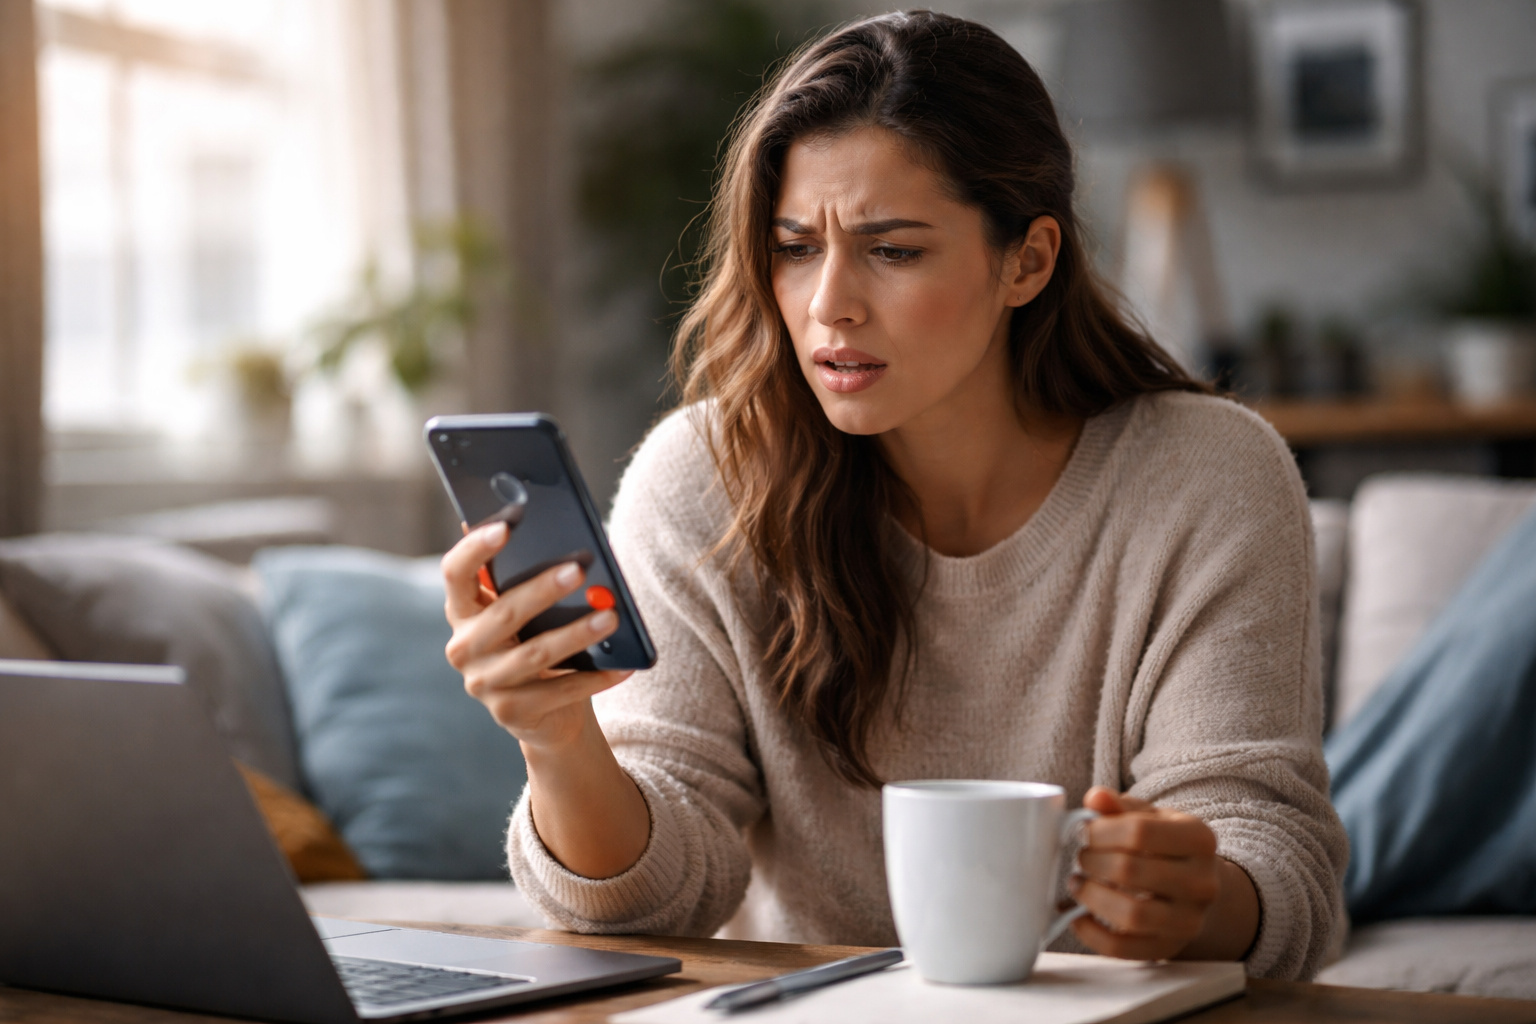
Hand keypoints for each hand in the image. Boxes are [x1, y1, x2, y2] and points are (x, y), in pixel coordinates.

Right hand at [442, 521, 632, 751]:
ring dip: (576, 634)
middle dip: (543, 590)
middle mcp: (463, 648)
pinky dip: (594, 678)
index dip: (475, 548)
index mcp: (462, 612)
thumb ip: (521, 572)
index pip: (456, 573)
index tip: (506, 525)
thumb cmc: (536, 642)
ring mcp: (482, 684)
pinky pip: (559, 692)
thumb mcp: (525, 610)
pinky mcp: (510, 713)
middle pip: (503, 613)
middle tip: (579, 570)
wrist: (546, 714)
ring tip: (611, 617)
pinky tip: (622, 666)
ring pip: (535, 655)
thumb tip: (537, 521)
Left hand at [1069, 786, 1254, 960]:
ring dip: (1091, 897)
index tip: (1082, 832)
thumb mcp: (1150, 817)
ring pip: (1130, 914)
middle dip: (1092, 862)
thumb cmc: (1165, 845)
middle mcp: (1202, 882)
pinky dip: (1092, 934)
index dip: (1100, 832)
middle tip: (1080, 858)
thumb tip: (1095, 798)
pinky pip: (1124, 949)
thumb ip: (1119, 806)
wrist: (1197, 885)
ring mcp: (1189, 920)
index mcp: (1198, 838)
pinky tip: (1078, 915)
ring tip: (1077, 884)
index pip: (1139, 831)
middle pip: (1130, 871)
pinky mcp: (1169, 948)